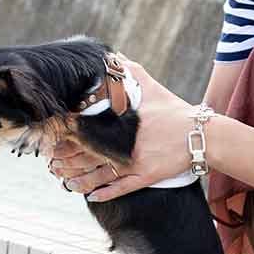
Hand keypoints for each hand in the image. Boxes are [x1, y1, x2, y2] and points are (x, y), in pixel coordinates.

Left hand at [45, 59, 195, 200]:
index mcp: (122, 125)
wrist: (201, 135)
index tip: (54, 137)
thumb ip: (131, 71)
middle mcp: (126, 146)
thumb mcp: (152, 88)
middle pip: (89, 155)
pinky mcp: (147, 177)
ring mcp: (136, 164)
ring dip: (80, 179)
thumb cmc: (175, 111)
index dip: (68, 136)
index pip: (88, 131)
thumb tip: (113, 55)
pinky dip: (105, 194)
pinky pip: (122, 189)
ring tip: (64, 181)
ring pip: (101, 175)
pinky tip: (91, 197)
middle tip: (52, 164)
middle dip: (68, 160)